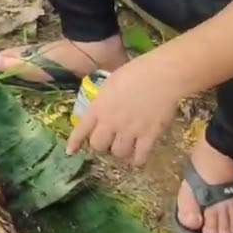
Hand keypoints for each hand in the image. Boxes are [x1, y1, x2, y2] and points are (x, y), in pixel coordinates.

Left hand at [65, 60, 180, 165]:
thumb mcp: (110, 84)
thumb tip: (100, 112)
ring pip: (118, 153)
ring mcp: (130, 130)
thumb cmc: (136, 72)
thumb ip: (102, 102)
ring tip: (125, 147)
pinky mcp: (149, 135)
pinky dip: (138, 160)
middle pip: (98, 145)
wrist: (162, 75)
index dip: (75, 142)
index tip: (71, 151)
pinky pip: (140, 156)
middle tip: (110, 140)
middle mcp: (111, 122)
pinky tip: (138, 158)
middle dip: (102, 145)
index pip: (81, 129)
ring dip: (120, 151)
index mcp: (99, 107)